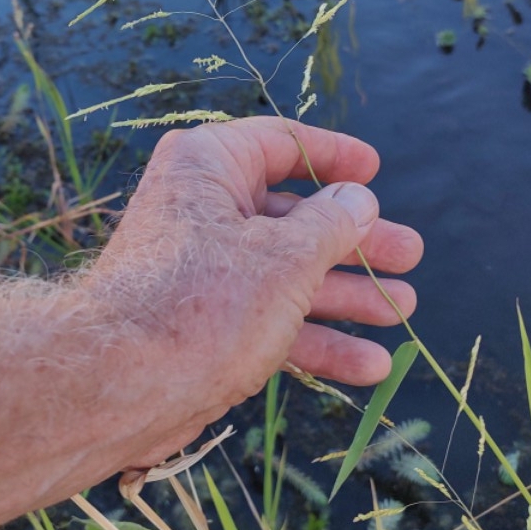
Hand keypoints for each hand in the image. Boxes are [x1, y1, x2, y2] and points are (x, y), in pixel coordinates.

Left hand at [90, 117, 422, 467]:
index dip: (334, 156)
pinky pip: (269, 319)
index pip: (281, 144)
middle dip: (355, 241)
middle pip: (293, 217)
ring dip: (345, 295)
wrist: (121, 385)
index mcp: (209, 166)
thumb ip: (331, 225)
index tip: (375, 169)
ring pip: (286, 273)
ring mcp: (203, 270)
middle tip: (409, 254)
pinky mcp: (204, 323)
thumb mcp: (286, 257)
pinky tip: (368, 365)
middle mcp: (202, 209)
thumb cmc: (206, 302)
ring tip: (402, 310)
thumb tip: (358, 199)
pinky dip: (315, 339)